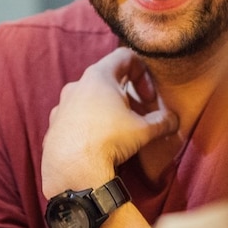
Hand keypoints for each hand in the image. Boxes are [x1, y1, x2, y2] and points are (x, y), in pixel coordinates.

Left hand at [41, 47, 178, 197]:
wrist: (72, 170)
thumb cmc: (108, 140)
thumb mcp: (143, 130)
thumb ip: (162, 121)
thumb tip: (173, 121)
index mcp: (99, 76)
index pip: (125, 57)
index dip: (143, 74)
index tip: (149, 98)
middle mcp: (77, 85)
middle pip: (107, 79)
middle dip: (127, 95)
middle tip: (139, 115)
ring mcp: (62, 105)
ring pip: (90, 99)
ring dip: (107, 110)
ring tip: (119, 131)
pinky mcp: (53, 126)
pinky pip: (75, 118)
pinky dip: (90, 125)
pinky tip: (99, 144)